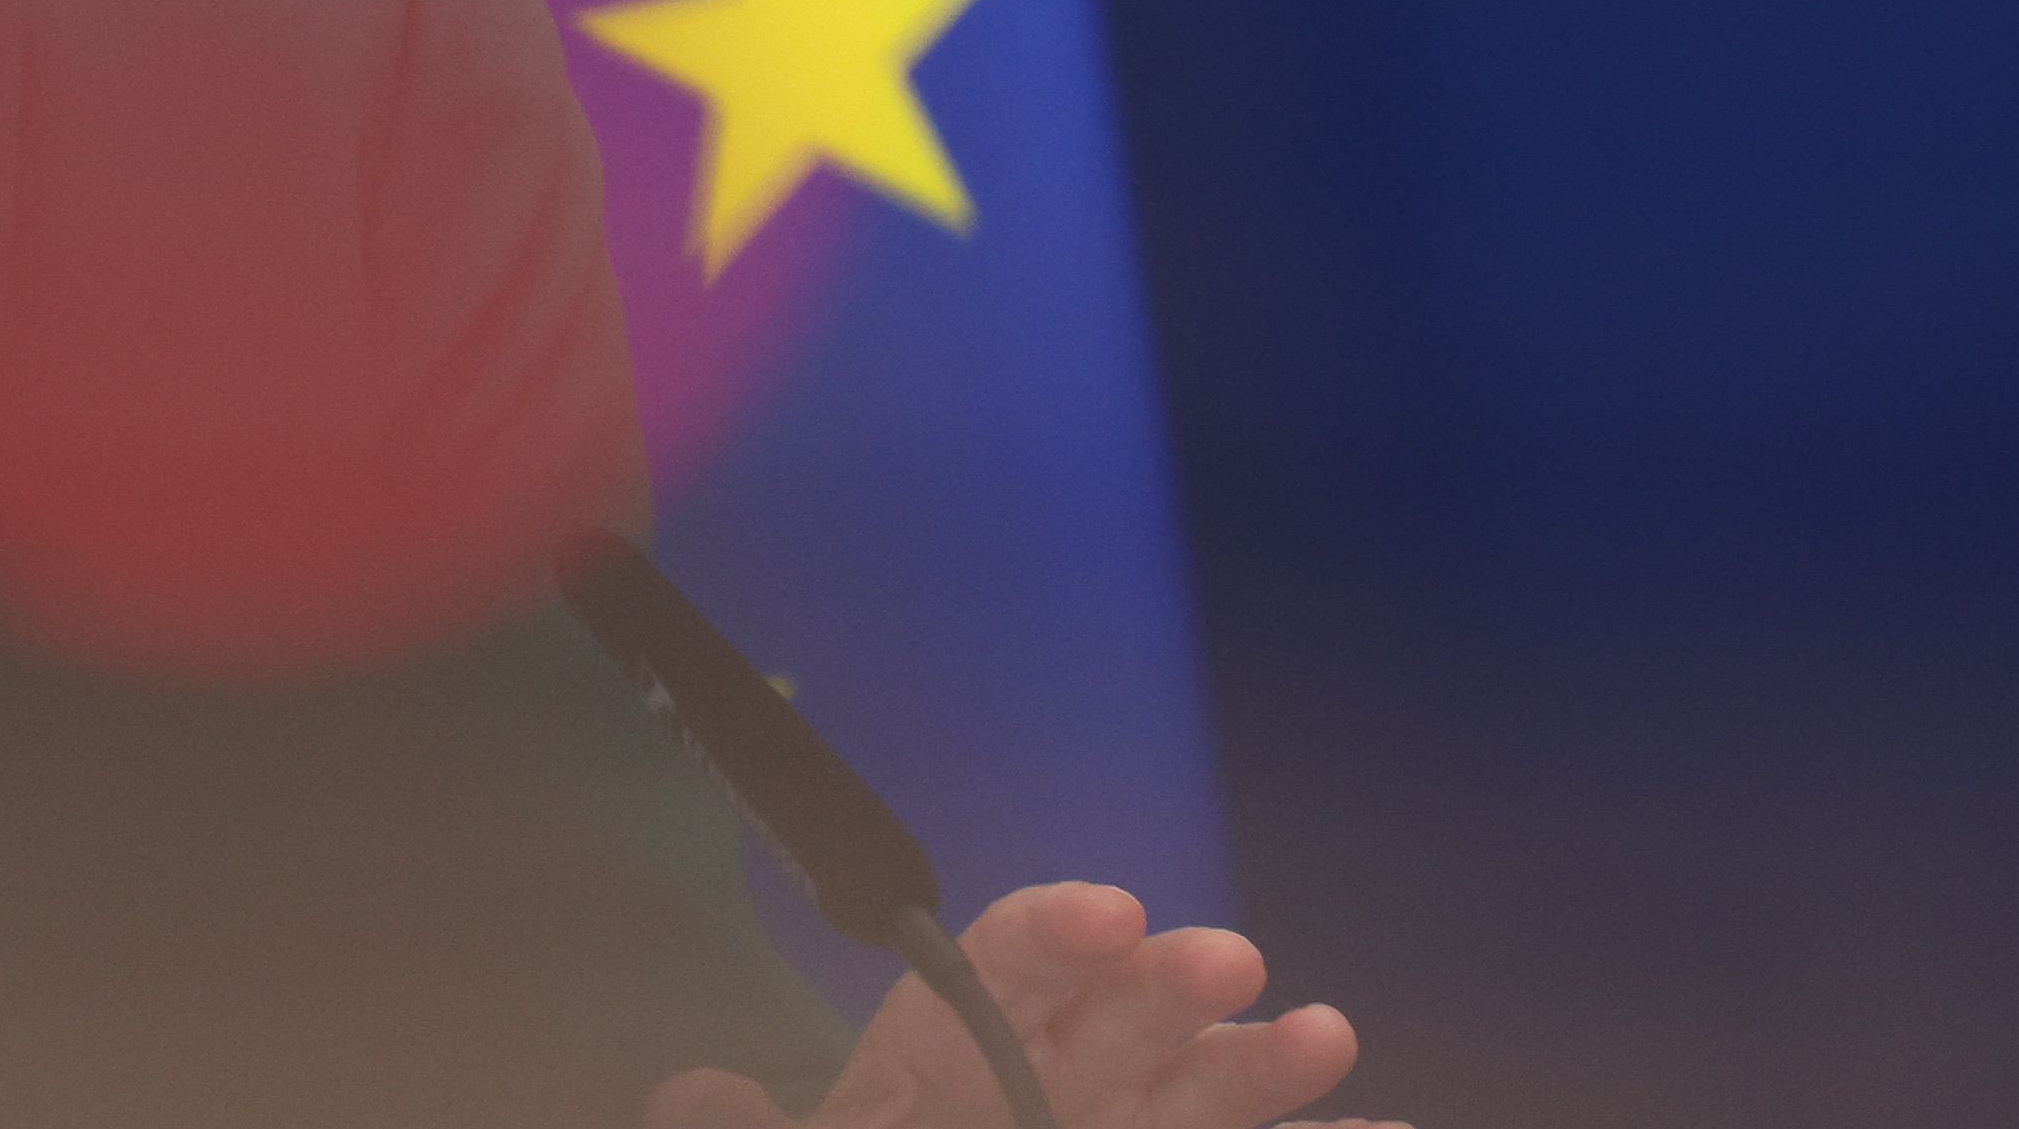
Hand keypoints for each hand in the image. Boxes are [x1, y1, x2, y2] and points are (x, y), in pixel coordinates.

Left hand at [641, 883, 1394, 1128]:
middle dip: (1159, 989)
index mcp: (924, 1085)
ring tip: (1324, 1032)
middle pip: (1098, 1031)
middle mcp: (1026, 1108)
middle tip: (1223, 959)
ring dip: (1254, 1068)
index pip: (982, 983)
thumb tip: (694, 1093)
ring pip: (1183, 1106)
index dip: (1043, 939)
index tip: (1109, 912)